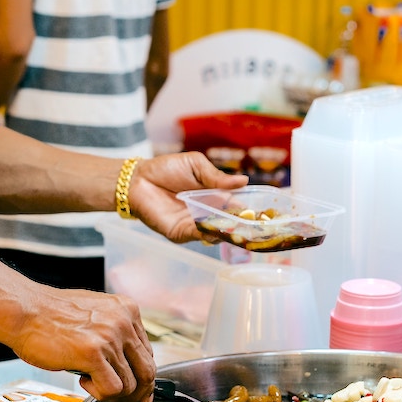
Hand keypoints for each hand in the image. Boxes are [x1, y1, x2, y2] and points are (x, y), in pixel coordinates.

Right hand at [10, 287, 155, 401]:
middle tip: (121, 400)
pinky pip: (112, 389)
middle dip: (136, 393)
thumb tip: (130, 370)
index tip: (137, 391)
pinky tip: (82, 380)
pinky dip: (99, 393)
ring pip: (130, 384)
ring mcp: (110, 337)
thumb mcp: (94, 315)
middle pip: (147, 371)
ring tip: (88, 379)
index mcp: (127, 310)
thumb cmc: (50, 316)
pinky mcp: (93, 354)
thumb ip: (114, 336)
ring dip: (110, 392)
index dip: (143, 377)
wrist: (24, 310)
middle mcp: (123, 322)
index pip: (147, 353)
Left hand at [127, 151, 247, 242]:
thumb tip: (244, 181)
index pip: (235, 206)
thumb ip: (216, 177)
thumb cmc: (166, 169)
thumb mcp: (196, 165)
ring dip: (227, 229)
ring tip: (237, 224)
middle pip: (229, 222)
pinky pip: (197, 235)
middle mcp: (207, 213)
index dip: (248, 209)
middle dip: (242, 223)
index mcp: (214, 196)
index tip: (262, 211)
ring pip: (216, 232)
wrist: (138, 179)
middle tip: (254, 221)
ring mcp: (194, 225)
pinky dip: (208, 232)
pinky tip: (216, 227)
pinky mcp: (180, 233)